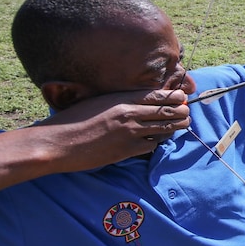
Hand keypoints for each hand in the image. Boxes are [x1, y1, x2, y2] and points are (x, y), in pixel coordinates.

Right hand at [37, 89, 190, 168]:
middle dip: (180, 111)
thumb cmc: (72, 120)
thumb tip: (133, 100)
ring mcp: (130, 133)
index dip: (173, 96)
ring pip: (164, 128)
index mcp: (121, 98)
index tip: (181, 96)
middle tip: (186, 111)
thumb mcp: (97, 102)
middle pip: (166, 111)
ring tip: (184, 123)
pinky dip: (158, 142)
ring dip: (176, 126)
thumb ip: (117, 100)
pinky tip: (160, 140)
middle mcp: (129, 113)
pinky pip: (151, 145)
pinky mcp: (127, 150)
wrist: (58, 143)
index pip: (157, 95)